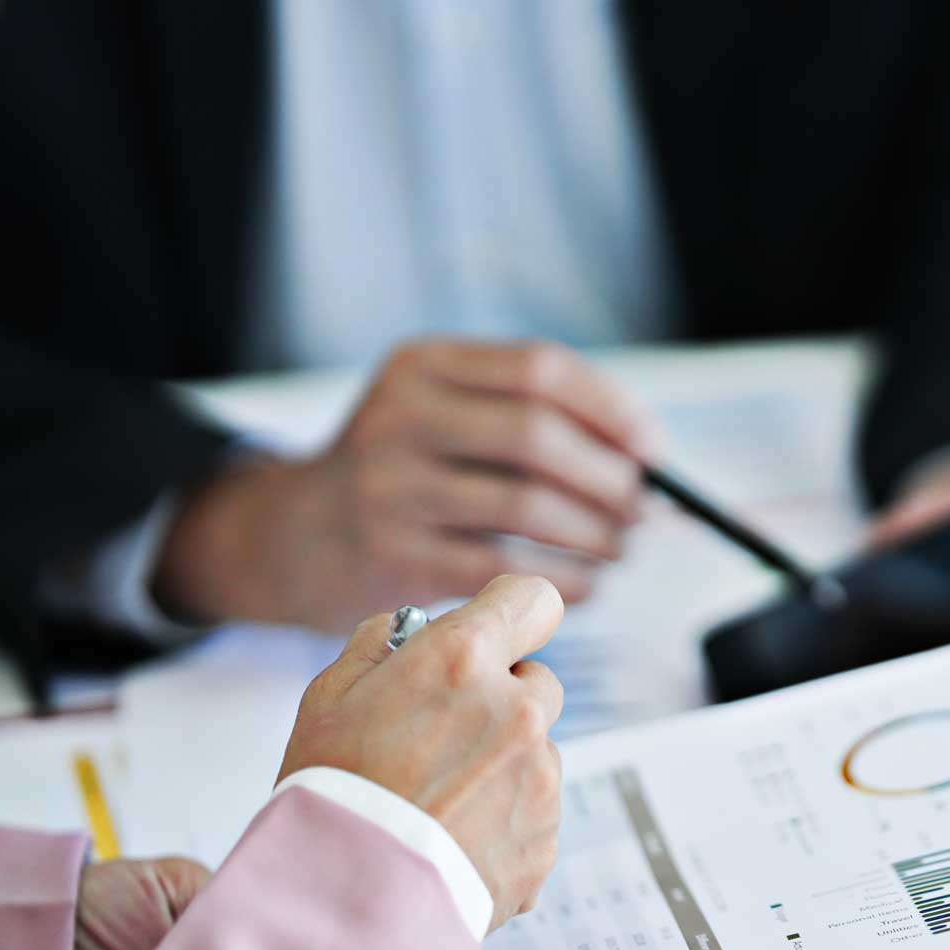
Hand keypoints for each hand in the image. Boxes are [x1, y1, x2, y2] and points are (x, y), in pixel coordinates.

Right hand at [155, 339, 659, 629]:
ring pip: (527, 506)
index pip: (540, 369)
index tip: (653, 450)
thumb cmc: (402, 474)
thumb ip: (530, 417)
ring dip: (595, 534)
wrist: (295, 536)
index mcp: (424, 365)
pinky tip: (587, 584)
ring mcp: (392, 487)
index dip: (610, 410)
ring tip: (620, 549)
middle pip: (538, 435)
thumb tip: (648, 455)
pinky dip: (564, 579)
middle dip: (610, 478)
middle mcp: (401, 416)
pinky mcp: (395, 556)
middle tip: (643, 510)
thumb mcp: (443, 414)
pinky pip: (505, 568)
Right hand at [279, 574, 565, 927]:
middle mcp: (517, 711)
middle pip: (538, 680)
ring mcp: (539, 778)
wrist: (345, 906)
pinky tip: (449, 844)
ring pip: (537, 752)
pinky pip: (534, 814)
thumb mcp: (329, 697)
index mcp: (463, 661)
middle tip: (443, 737)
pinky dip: (503, 824)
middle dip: (502, 699)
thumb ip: (380, 646)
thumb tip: (411, 629)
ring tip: (436, 806)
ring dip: (502, 766)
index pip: (532, 600)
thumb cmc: (329, 796)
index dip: (514, 613)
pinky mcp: (545, 839)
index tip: (497, 631)